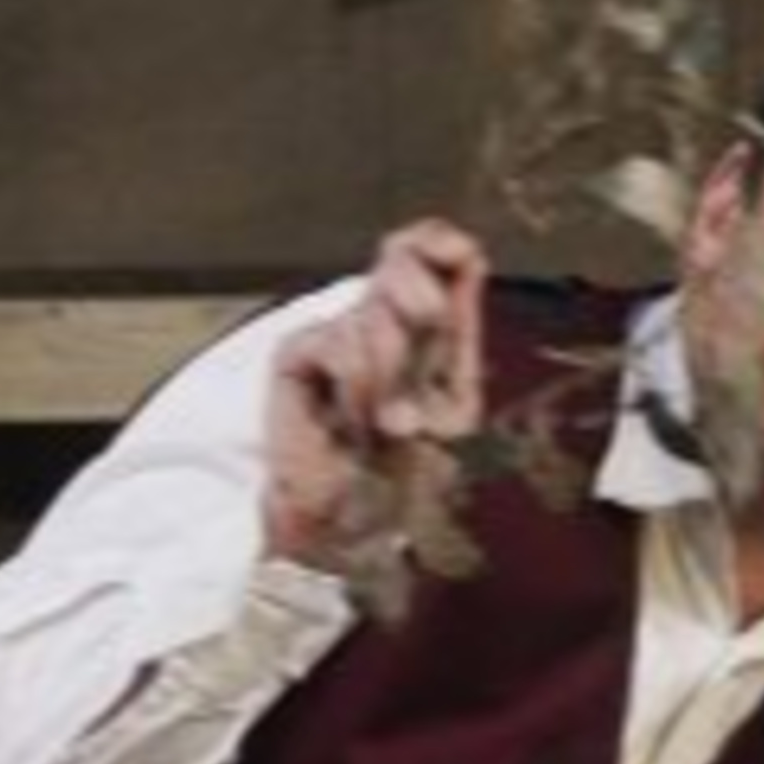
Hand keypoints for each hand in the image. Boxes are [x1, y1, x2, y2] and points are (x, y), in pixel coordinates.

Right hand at [264, 220, 487, 575]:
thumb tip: (466, 257)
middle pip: (400, 260)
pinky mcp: (297, 354)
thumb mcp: (455, 401)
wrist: (353, 521)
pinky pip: (338, 344)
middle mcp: (379, 320)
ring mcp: (335, 335)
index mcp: (424, 326)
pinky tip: (353, 419)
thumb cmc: (406, 471)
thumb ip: (459, 329)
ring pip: (373, 312)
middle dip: (422, 308)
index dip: (440, 242)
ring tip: (384, 420)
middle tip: (423, 358)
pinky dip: (357, 386)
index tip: (462, 256)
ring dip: (391, 374)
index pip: (428, 249)